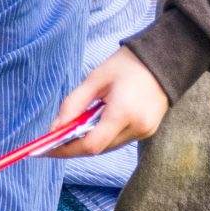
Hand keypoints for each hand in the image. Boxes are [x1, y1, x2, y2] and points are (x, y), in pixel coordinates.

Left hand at [49, 46, 167, 155]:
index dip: (66, 150)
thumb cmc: (126, 65)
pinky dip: (101, 137)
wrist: (164, 60)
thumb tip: (54, 128)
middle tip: (52, 142)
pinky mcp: (148, 130)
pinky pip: (118, 140)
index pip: (91, 144)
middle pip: (98, 148)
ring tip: (69, 132)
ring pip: (108, 147)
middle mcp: (137, 127)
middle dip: (73, 147)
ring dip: (87, 142)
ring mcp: (145, 131)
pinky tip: (90, 127)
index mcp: (124, 113)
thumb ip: (72, 105)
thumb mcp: (94, 80)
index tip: (45, 149)